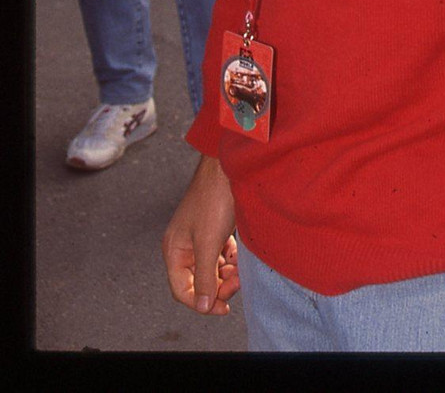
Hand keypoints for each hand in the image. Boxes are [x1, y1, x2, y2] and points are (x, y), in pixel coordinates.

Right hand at [162, 156, 239, 315]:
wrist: (228, 167)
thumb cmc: (213, 200)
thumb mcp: (209, 243)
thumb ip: (204, 277)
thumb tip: (202, 306)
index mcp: (174, 250)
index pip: (182, 291)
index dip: (202, 303)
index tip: (224, 307)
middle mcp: (183, 246)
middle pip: (198, 280)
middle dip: (218, 285)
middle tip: (237, 282)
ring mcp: (198, 237)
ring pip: (211, 268)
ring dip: (226, 273)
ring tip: (240, 268)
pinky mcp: (212, 228)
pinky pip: (219, 254)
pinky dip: (230, 258)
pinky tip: (239, 253)